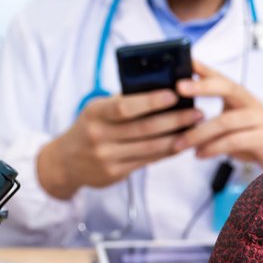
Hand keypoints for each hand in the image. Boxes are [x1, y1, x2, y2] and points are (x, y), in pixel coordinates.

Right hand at [38, 90, 202, 198]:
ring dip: (177, 137)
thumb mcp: (97, 111)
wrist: (65, 163)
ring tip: (196, 128)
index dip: (151, 101)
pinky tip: (181, 144)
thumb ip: (123, 102)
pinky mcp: (115, 173)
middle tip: (197, 113)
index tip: (174, 94)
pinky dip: (167, 152)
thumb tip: (159, 88)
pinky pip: (148, 161)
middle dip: (175, 120)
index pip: (125, 106)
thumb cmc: (89, 128)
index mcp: (95, 113)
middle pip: (144, 128)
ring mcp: (107, 157)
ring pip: (150, 147)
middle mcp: (99, 136)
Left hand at [174, 61, 262, 168]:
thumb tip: (180, 117)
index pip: (221, 77)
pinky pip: (233, 141)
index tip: (186, 60)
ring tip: (179, 143)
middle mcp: (252, 103)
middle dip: (201, 86)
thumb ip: (212, 119)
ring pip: (225, 121)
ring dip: (198, 133)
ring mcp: (259, 120)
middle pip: (226, 88)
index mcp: (242, 97)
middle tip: (178, 88)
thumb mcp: (231, 125)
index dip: (204, 68)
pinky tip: (199, 154)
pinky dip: (212, 148)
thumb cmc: (251, 140)